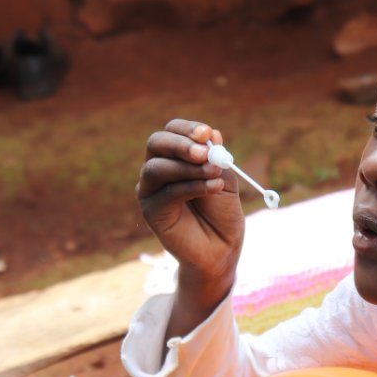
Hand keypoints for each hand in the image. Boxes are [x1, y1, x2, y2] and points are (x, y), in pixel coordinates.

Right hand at [136, 120, 244, 335]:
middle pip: (156, 143)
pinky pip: (166, 192)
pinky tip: (212, 188)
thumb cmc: (222, 212)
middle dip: (181, 144)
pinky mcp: (151, 210)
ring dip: (188, 167)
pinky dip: (191, 186)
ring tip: (214, 173)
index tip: (207, 133)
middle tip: (204, 151)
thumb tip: (211, 134)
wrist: (221, 247)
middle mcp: (158, 168)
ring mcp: (151, 189)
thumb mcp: (225, 178)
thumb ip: (217, 157)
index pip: (172, 131)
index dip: (188, 129)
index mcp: (175, 156)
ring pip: (156, 167)